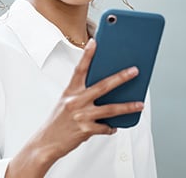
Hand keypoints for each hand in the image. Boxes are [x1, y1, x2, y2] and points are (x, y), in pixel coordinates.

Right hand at [38, 38, 142, 158]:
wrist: (46, 143)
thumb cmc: (57, 122)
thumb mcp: (65, 103)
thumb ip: (82, 95)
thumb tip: (104, 92)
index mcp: (70, 92)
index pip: (80, 69)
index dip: (87, 55)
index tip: (95, 42)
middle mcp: (76, 101)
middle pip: (103, 86)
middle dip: (121, 77)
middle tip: (134, 71)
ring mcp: (82, 115)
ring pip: (111, 109)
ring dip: (128, 106)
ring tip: (140, 104)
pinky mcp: (86, 130)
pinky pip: (105, 128)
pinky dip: (111, 128)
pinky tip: (113, 127)